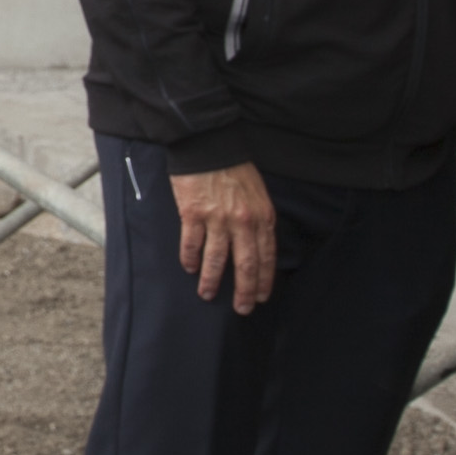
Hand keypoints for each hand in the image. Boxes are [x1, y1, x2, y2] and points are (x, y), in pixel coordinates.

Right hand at [172, 161, 276, 312]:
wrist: (209, 145)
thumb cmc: (234, 169)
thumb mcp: (259, 195)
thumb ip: (260, 220)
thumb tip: (257, 246)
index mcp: (262, 217)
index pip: (266, 257)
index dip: (264, 280)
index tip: (261, 297)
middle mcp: (243, 222)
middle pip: (245, 265)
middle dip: (244, 291)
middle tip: (242, 309)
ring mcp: (217, 219)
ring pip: (217, 259)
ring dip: (212, 281)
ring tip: (208, 294)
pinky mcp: (193, 214)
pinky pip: (192, 243)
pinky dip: (190, 258)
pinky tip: (189, 268)